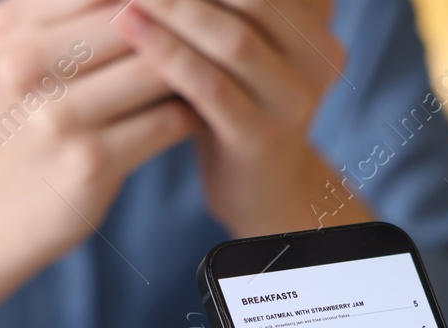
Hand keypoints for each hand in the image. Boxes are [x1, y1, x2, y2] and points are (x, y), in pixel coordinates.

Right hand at [0, 0, 195, 256]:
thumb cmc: (21, 118)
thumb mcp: (20, 51)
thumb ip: (64, 9)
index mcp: (13, 26)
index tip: (193, 1)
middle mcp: (28, 66)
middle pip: (133, 18)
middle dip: (181, 22)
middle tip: (220, 25)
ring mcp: (60, 117)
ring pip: (156, 69)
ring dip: (195, 67)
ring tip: (220, 64)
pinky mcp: (92, 162)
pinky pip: (168, 121)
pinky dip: (193, 111)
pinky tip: (204, 110)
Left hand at [116, 0, 372, 235]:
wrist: (259, 188)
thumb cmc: (234, 96)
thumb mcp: (235, 33)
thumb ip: (217, 0)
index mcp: (315, 20)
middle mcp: (319, 54)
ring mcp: (295, 99)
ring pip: (234, 38)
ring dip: (175, 5)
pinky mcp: (261, 138)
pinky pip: (211, 87)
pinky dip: (167, 53)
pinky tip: (128, 27)